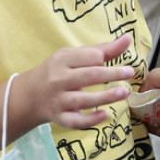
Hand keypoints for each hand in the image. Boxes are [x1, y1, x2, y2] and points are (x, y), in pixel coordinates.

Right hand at [17, 34, 135, 130]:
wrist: (29, 95)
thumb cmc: (59, 71)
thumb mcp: (75, 56)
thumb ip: (103, 49)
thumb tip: (128, 38)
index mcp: (63, 59)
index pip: (89, 57)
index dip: (104, 58)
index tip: (115, 61)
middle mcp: (58, 79)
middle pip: (89, 76)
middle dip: (112, 74)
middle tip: (130, 73)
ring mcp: (58, 100)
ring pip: (83, 100)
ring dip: (106, 97)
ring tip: (124, 92)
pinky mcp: (59, 117)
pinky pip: (75, 121)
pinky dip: (90, 120)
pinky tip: (105, 115)